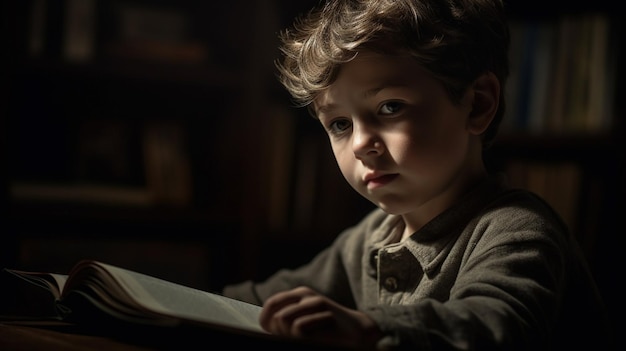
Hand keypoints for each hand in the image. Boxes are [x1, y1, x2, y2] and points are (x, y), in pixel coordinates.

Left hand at [259, 286, 382, 348]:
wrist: (358, 333)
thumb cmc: (327, 333)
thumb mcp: (303, 325)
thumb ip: (285, 324)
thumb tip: (268, 326)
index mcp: (297, 296)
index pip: (270, 306)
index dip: (268, 322)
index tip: (276, 334)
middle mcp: (304, 295)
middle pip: (275, 316)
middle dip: (280, 332)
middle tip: (296, 338)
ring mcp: (315, 301)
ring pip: (283, 320)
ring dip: (290, 335)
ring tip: (307, 339)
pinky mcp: (324, 311)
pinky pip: (298, 327)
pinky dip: (302, 337)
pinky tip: (317, 338)